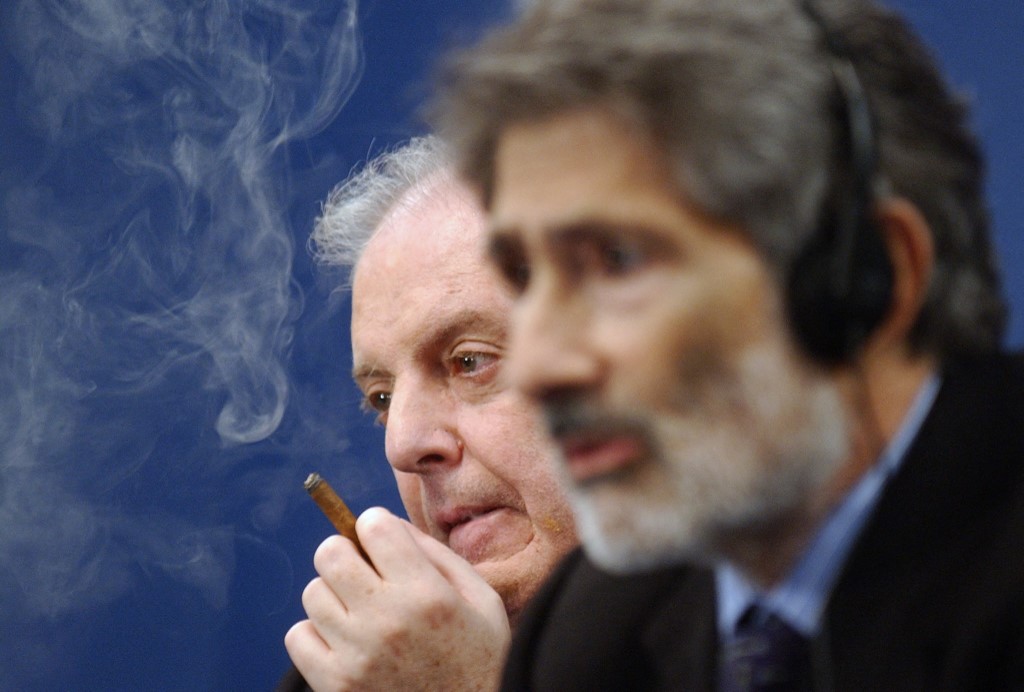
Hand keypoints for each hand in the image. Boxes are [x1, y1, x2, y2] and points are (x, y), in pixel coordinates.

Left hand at [284, 507, 510, 691]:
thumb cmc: (479, 658)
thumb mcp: (481, 599)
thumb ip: (436, 554)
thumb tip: (387, 522)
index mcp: (427, 594)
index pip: (373, 525)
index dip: (376, 526)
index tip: (384, 541)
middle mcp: (387, 621)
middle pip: (329, 553)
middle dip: (346, 552)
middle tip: (364, 569)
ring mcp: (356, 656)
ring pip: (313, 592)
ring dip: (333, 594)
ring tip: (360, 611)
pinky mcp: (335, 685)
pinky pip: (298, 635)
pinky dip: (317, 633)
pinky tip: (345, 641)